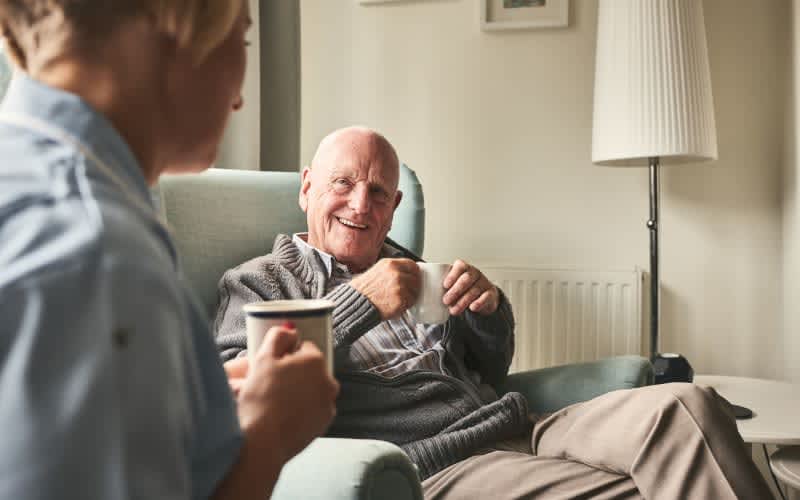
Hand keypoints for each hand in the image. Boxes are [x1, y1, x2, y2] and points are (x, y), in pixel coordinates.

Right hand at [234, 326, 338, 464]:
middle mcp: (328, 380)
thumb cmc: (261, 397)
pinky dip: (304, 408)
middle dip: (296, 373)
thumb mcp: (263, 358)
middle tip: (274, 384)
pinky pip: (315, 408)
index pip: (304, 348)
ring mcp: (329, 402)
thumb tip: (290, 330)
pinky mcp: (325, 422)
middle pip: (311, 369)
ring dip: (300, 390)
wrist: (263, 440)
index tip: (275, 365)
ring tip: (277, 400)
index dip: (288, 355)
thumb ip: (278, 336)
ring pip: (314, 389)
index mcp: (315, 360)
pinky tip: (286, 414)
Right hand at [350, 258, 420, 318]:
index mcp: (390, 264)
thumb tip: (407, 272)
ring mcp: (399, 287)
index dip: (414, 272)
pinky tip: (396, 305)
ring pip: (415, 291)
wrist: (357, 302)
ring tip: (398, 299)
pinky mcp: (401, 300)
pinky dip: (406, 305)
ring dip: (410, 296)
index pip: (412, 265)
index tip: (414, 277)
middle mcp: (396, 274)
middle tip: (407, 291)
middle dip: (413, 285)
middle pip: (416, 278)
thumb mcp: (377, 270)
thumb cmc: (364, 289)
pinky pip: (410, 303)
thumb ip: (393, 269)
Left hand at [442, 259, 498, 315]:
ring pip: (474, 290)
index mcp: (464, 268)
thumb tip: (423, 294)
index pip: (460, 266)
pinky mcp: (491, 293)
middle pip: (467, 278)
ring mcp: (484, 282)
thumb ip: (442, 287)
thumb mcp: (452, 285)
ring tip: (453, 310)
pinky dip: (479, 302)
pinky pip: (486, 297)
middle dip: (455, 290)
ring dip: (463, 301)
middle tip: (446, 301)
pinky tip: (472, 308)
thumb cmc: (462, 290)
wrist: (483, 297)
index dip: (452, 275)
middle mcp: (475, 273)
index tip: (444, 285)